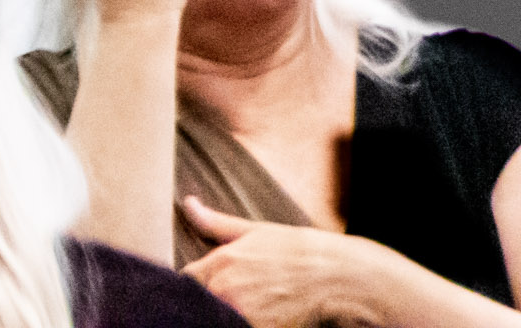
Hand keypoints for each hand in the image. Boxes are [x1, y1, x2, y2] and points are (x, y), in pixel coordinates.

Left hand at [179, 198, 391, 327]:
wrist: (337, 276)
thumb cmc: (299, 251)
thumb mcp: (258, 231)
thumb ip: (216, 222)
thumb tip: (188, 204)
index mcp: (222, 261)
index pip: (183, 279)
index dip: (191, 283)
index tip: (205, 284)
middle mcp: (224, 288)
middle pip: (193, 301)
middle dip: (204, 299)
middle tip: (228, 295)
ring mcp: (237, 312)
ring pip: (209, 315)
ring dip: (218, 312)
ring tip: (244, 303)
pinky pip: (230, 326)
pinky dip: (234, 321)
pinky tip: (255, 314)